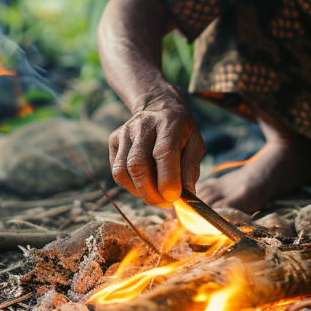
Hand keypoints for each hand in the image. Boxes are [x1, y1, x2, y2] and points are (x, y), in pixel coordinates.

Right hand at [108, 90, 204, 207]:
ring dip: (140, 191)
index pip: (164, 153)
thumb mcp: (196, 144)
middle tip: (165, 203)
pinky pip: (117, 171)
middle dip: (151, 192)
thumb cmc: (181, 131)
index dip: (167, 180)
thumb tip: (187, 195)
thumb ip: (191, 169)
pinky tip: (144, 184)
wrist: (159, 107)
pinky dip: (130, 185)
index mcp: (169, 124)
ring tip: (156, 195)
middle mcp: (143, 126)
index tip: (174, 198)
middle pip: (138, 165)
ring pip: (123, 171)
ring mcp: (125, 133)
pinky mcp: (114, 141)